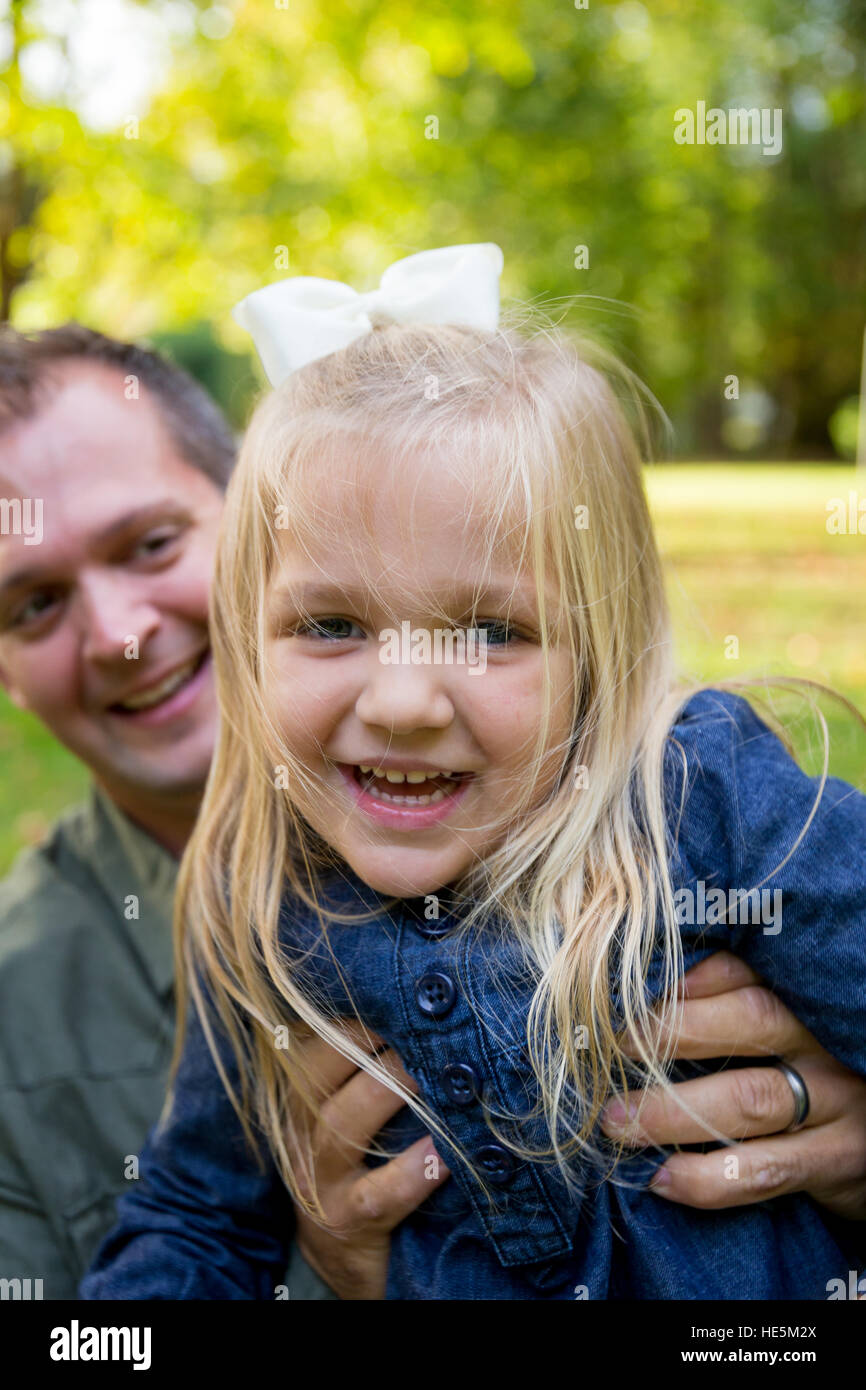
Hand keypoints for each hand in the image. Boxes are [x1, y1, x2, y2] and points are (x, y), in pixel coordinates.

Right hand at [288, 1021, 449, 1298]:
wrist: (337, 1255)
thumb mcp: (345, 1114)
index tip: (389, 990)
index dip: (347, 1015)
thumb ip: (364, 1067)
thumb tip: (418, 1006)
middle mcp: (301, 1133)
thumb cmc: (357, 1163)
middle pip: (318, 1075)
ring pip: (342, 1127)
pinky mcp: (348, 1223)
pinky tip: (445, 1152)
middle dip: (366, 1043)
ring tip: (431, 1073)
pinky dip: (414, 1170)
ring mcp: (320, 1181)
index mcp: (300, 1097)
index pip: (308, 1043)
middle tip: (417, 1024)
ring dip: (389, 1092)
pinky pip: (380, 1194)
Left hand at [600, 951, 865, 1219]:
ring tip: (617, 1121)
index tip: (634, 998)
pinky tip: (663, 1179)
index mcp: (802, 1004)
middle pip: (753, 1019)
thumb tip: (634, 1009)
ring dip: (673, 1111)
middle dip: (675, 1032)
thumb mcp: (783, 1039)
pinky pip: (766, 1170)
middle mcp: (823, 1043)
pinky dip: (709, 1178)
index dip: (690, 980)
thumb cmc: (806, 1079)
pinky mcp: (838, 1160)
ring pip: (750, 1098)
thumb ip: (728, 1018)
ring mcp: (837, 1100)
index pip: (746, 973)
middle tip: (614, 1051)